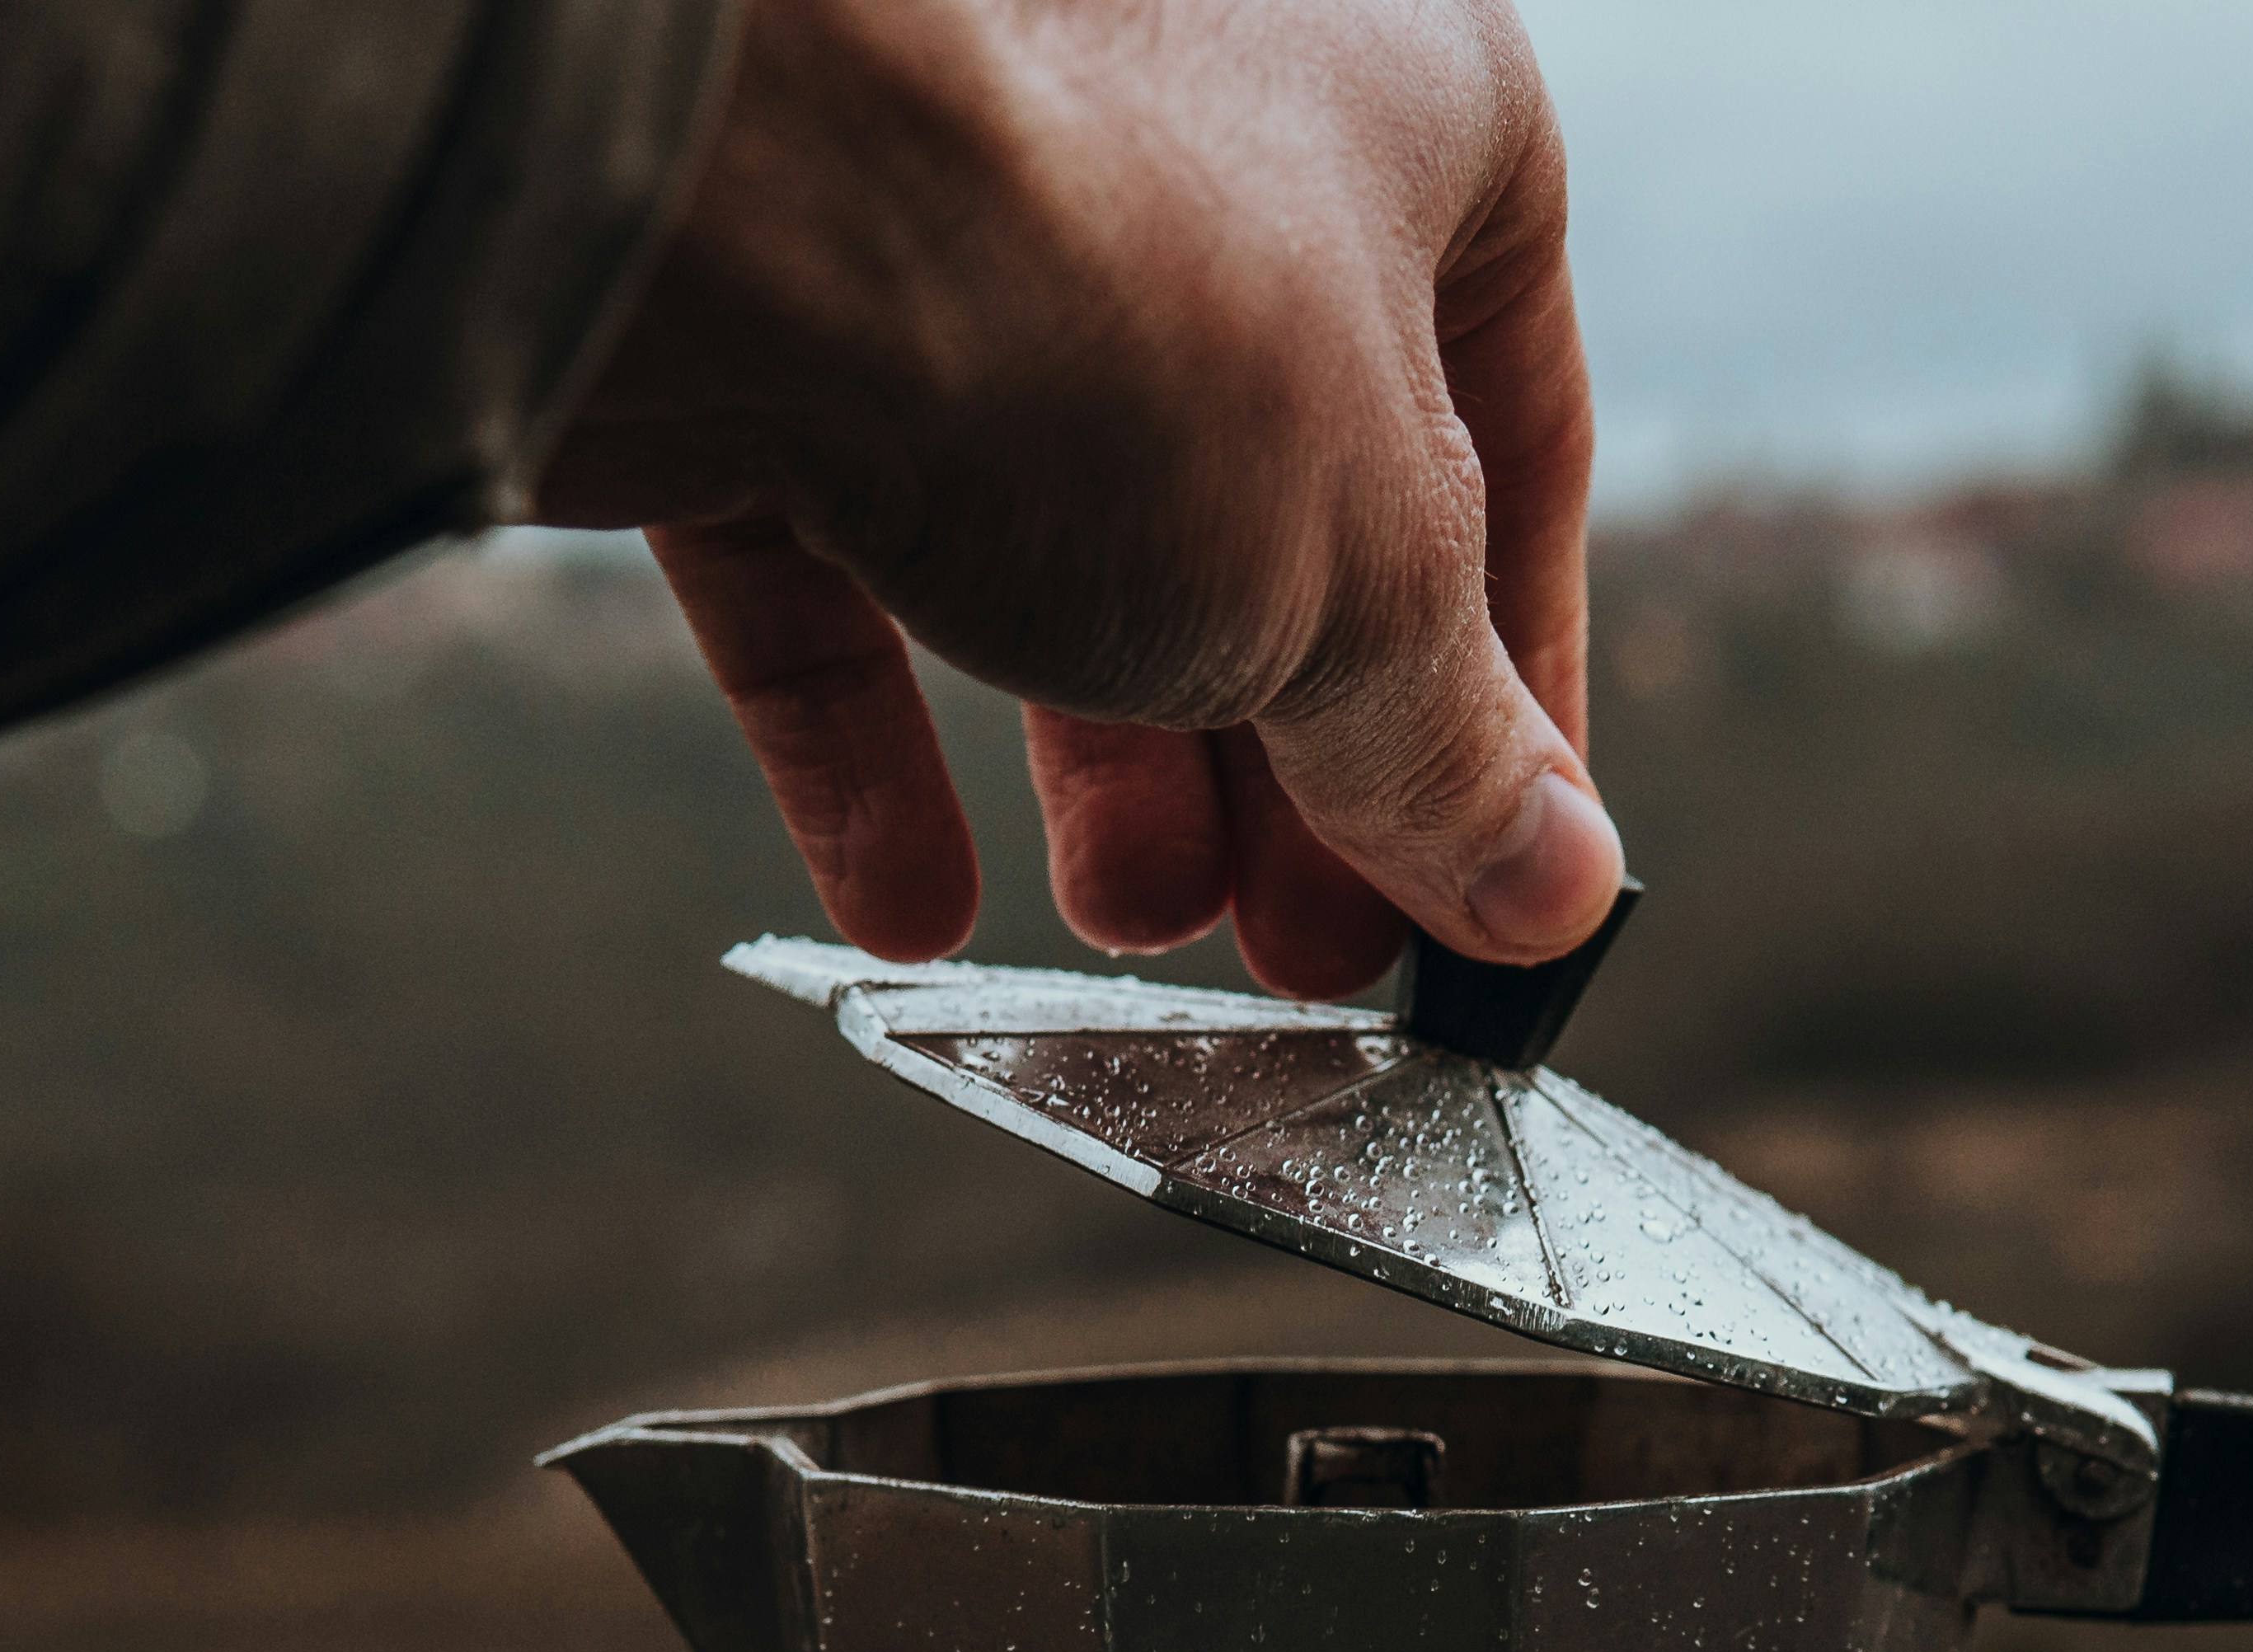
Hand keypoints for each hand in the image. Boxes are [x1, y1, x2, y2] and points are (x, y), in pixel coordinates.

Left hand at [531, 0, 1624, 999]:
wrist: (710, 188)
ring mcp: (953, 201)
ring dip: (1105, 766)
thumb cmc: (1110, 299)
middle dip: (1293, 758)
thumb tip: (1542, 882)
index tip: (1495, 864)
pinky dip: (878, 731)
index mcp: (1405, 101)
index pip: (1511, 423)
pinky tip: (911, 908)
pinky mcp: (752, 305)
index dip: (1511, 679)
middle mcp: (1185, 111)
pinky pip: (833, 544)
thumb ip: (1450, 750)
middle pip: (1280, 496)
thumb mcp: (1357, 579)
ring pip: (1060, 523)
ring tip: (1128, 926)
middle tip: (1306, 949)